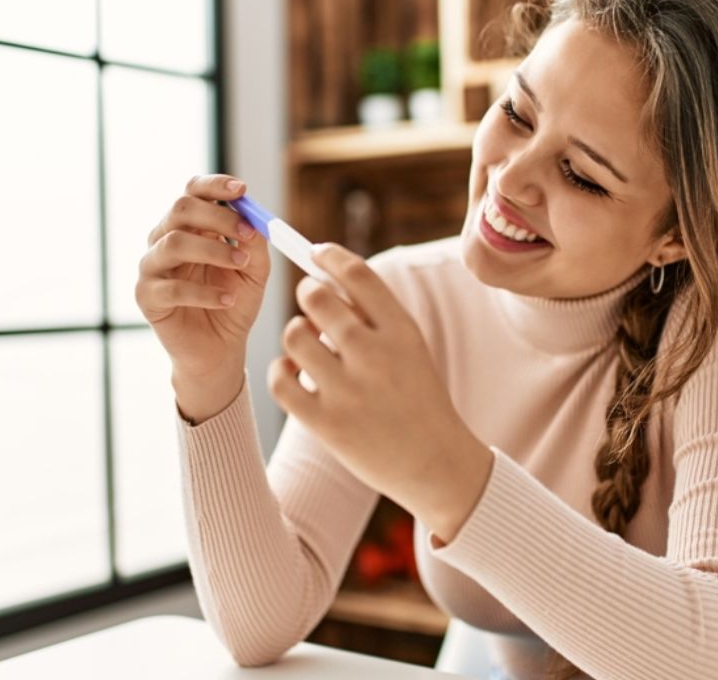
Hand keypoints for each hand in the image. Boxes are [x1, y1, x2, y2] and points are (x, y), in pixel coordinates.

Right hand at [135, 174, 271, 420]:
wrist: (221, 348)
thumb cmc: (234, 301)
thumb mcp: (254, 270)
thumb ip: (254, 244)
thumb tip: (255, 220)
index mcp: (190, 226)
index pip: (193, 192)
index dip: (214, 186)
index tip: (242, 190)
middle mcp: (165, 239)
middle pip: (180, 209)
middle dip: (218, 216)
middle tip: (247, 233)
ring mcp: (152, 267)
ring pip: (174, 243)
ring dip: (214, 251)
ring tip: (242, 266)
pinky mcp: (146, 297)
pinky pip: (172, 287)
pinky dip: (205, 292)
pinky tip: (227, 299)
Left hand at [267, 243, 493, 541]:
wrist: (437, 464)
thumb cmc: (418, 399)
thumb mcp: (411, 350)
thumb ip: (375, 317)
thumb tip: (324, 278)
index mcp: (402, 331)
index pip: (357, 274)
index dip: (330, 256)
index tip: (317, 253)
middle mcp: (376, 355)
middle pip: (317, 298)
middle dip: (308, 293)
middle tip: (311, 304)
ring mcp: (350, 391)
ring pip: (294, 335)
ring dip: (295, 334)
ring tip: (307, 347)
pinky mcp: (327, 424)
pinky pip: (280, 380)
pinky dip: (280, 371)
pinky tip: (293, 374)